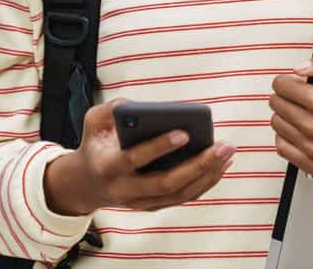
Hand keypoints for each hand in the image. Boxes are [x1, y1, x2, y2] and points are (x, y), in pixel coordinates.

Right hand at [44, 99, 235, 214]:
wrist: (85, 184)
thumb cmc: (96, 144)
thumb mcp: (93, 121)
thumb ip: (111, 108)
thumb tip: (136, 105)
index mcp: (107, 166)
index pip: (134, 159)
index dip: (159, 147)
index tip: (185, 133)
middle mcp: (124, 190)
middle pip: (166, 183)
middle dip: (198, 164)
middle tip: (223, 145)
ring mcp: (140, 202)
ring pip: (180, 194)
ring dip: (208, 174)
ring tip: (228, 152)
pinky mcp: (153, 206)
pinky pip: (184, 197)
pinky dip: (206, 182)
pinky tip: (222, 164)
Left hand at [269, 52, 312, 175]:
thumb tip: (300, 68)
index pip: (281, 87)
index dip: (286, 80)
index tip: (295, 82)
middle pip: (277, 105)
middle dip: (285, 96)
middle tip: (300, 96)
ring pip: (277, 125)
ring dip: (285, 115)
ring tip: (302, 112)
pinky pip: (282, 148)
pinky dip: (286, 137)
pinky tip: (299, 129)